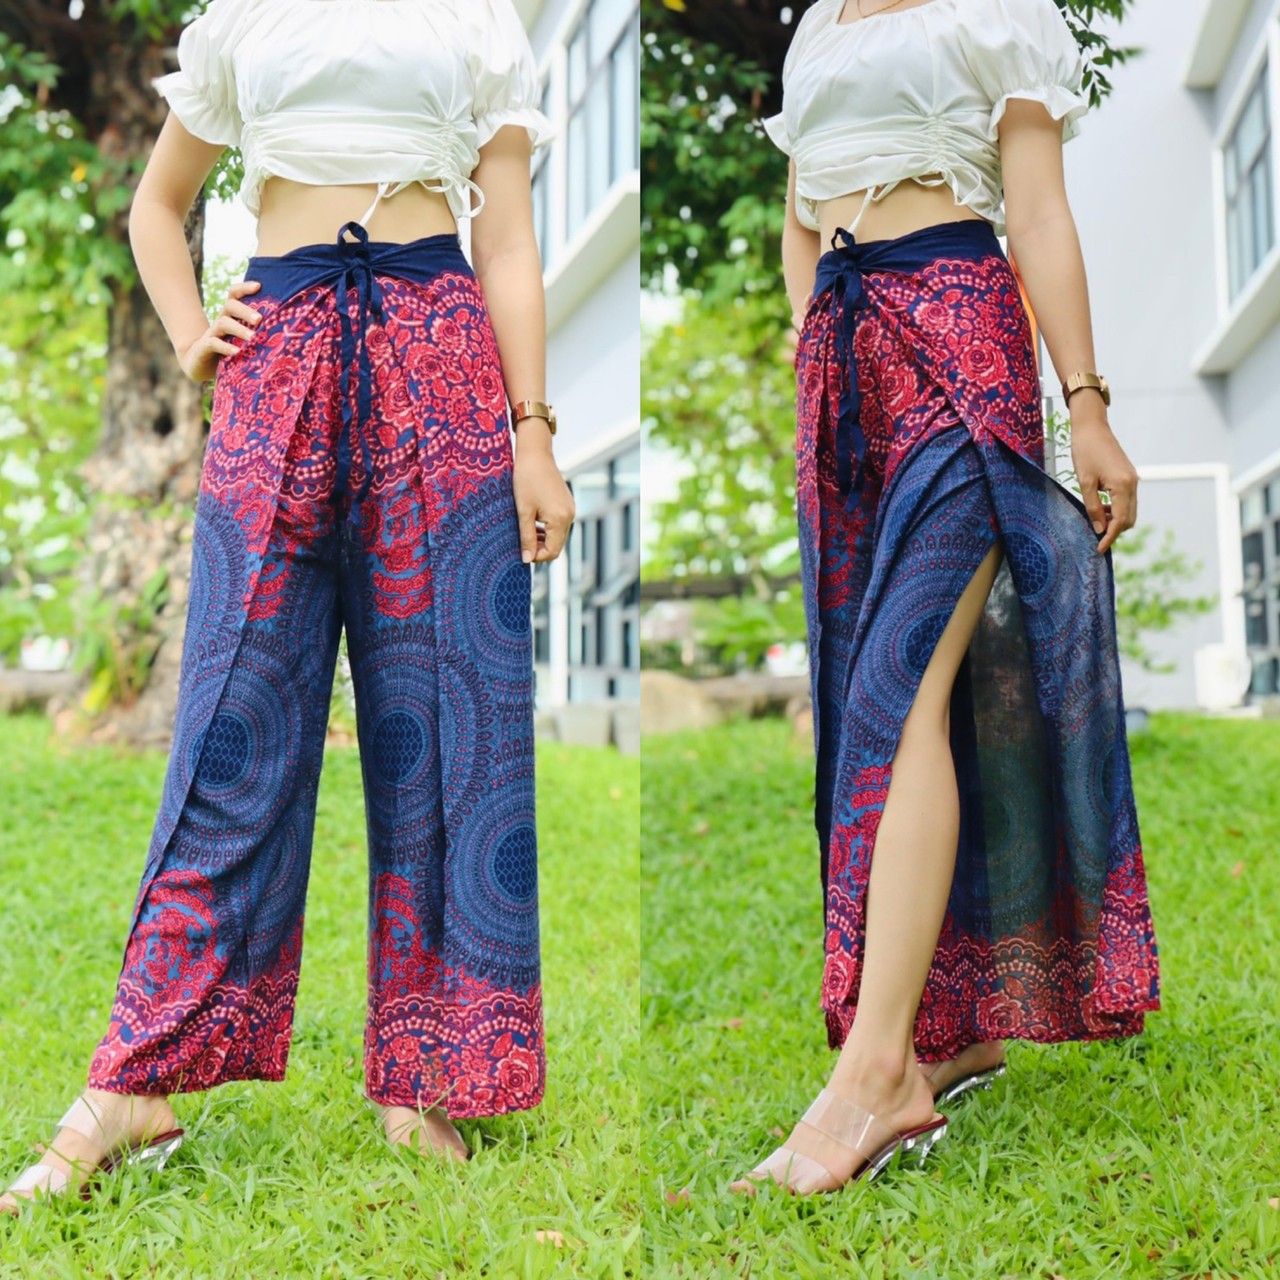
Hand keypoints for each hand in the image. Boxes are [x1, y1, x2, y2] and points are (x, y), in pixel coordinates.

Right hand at [175, 279, 262, 383]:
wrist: (200, 361)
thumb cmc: (230, 348)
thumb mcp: (244, 338)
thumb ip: (259, 331)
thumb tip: (286, 328)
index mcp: (232, 315)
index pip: (234, 294)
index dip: (244, 288)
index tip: (258, 286)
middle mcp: (222, 319)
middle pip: (230, 305)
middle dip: (245, 310)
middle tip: (259, 320)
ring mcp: (213, 332)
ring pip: (223, 323)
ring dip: (239, 329)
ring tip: (253, 338)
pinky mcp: (206, 346)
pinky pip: (214, 343)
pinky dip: (226, 347)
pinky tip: (237, 352)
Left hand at [512, 425, 573, 562]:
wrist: (535, 453)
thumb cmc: (526, 479)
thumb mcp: (523, 511)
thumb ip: (526, 537)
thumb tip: (526, 559)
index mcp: (560, 519)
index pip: (552, 551)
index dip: (536, 556)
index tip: (521, 553)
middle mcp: (569, 515)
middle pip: (556, 544)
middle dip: (539, 548)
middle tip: (520, 545)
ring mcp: (570, 508)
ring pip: (557, 534)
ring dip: (542, 538)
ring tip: (525, 533)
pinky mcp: (567, 502)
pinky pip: (559, 523)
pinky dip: (547, 528)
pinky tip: (533, 522)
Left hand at [1068, 395, 1137, 554]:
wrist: (1092, 428)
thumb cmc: (1085, 452)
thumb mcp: (1084, 483)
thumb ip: (1092, 508)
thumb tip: (1100, 529)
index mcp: (1123, 485)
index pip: (1120, 521)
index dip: (1109, 537)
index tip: (1098, 549)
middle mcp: (1133, 484)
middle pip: (1129, 519)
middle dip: (1114, 531)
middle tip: (1095, 537)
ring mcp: (1133, 479)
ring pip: (1130, 510)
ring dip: (1115, 520)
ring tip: (1095, 521)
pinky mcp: (1129, 476)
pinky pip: (1127, 500)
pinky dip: (1116, 509)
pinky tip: (1100, 508)